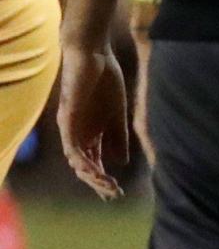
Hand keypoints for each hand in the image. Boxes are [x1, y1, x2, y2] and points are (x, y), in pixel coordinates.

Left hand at [58, 44, 130, 198]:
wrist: (93, 54)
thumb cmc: (105, 79)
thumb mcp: (118, 114)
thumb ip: (118, 138)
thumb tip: (120, 163)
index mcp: (91, 133)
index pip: (95, 162)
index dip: (104, 179)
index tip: (116, 194)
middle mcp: (78, 134)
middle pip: (85, 165)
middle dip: (98, 182)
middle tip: (112, 194)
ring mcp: (71, 127)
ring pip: (76, 160)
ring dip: (90, 175)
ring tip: (106, 185)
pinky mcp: (67, 119)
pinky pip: (71, 145)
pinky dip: (81, 159)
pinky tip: (93, 169)